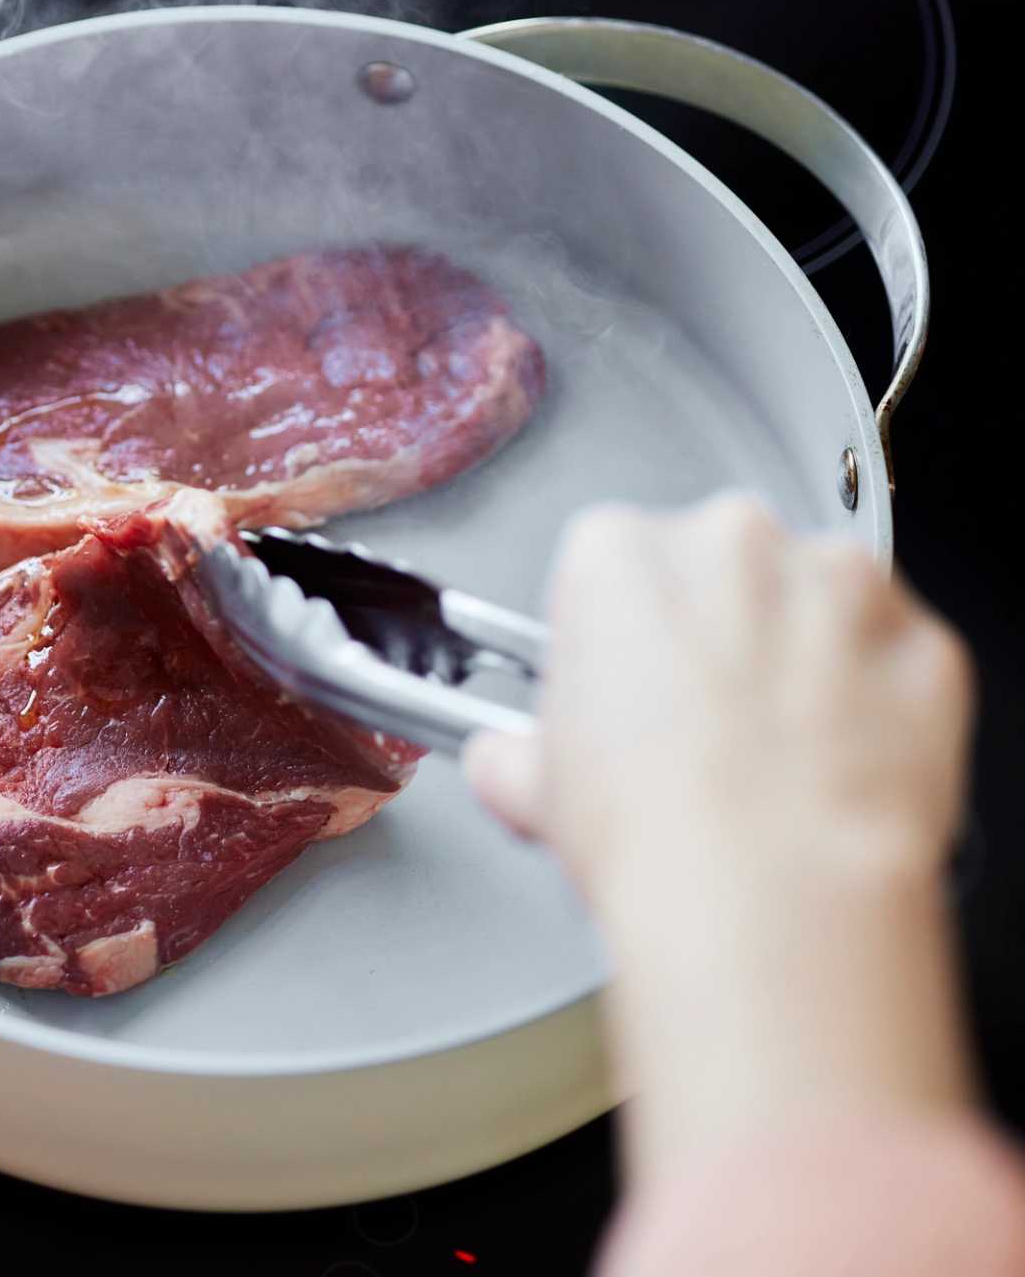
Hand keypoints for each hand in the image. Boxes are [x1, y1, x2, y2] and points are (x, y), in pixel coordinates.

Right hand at [463, 494, 978, 1179]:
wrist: (770, 897)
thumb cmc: (657, 827)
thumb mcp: (532, 784)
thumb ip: (515, 750)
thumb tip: (512, 764)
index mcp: (620, 553)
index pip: (607, 565)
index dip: (612, 636)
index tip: (620, 687)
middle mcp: (735, 541)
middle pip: (718, 569)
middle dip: (711, 634)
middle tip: (692, 729)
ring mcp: (843, 586)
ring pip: (815, 604)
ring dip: (798, 660)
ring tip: (769, 758)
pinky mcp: (926, 644)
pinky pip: (895, 661)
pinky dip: (876, 705)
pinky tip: (835, 771)